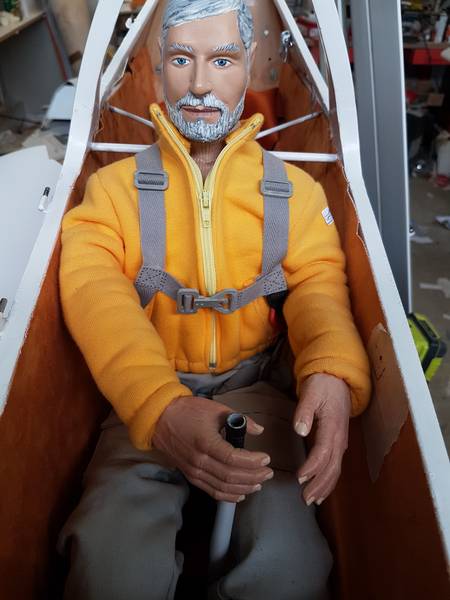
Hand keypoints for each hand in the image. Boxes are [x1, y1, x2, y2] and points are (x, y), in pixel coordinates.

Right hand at [153, 395, 272, 502]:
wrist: (160, 418)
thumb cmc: (188, 410)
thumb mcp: (216, 409)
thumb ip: (239, 419)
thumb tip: (259, 430)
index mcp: (206, 442)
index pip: (234, 459)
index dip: (253, 461)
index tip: (266, 458)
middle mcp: (199, 461)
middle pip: (231, 476)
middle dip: (254, 476)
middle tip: (268, 472)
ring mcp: (194, 471)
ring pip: (223, 487)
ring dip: (244, 487)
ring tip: (259, 483)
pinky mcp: (190, 476)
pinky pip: (212, 491)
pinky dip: (228, 495)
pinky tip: (241, 493)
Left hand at [294, 373, 350, 505]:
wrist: (338, 378)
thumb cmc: (322, 384)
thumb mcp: (311, 393)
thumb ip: (304, 412)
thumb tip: (299, 430)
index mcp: (332, 426)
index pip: (323, 452)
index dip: (312, 467)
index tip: (299, 478)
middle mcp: (339, 437)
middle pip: (331, 467)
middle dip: (319, 485)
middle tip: (305, 499)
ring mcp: (341, 441)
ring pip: (335, 469)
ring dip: (325, 486)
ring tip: (312, 500)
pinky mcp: (339, 441)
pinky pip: (336, 464)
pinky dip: (330, 479)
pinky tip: (322, 489)